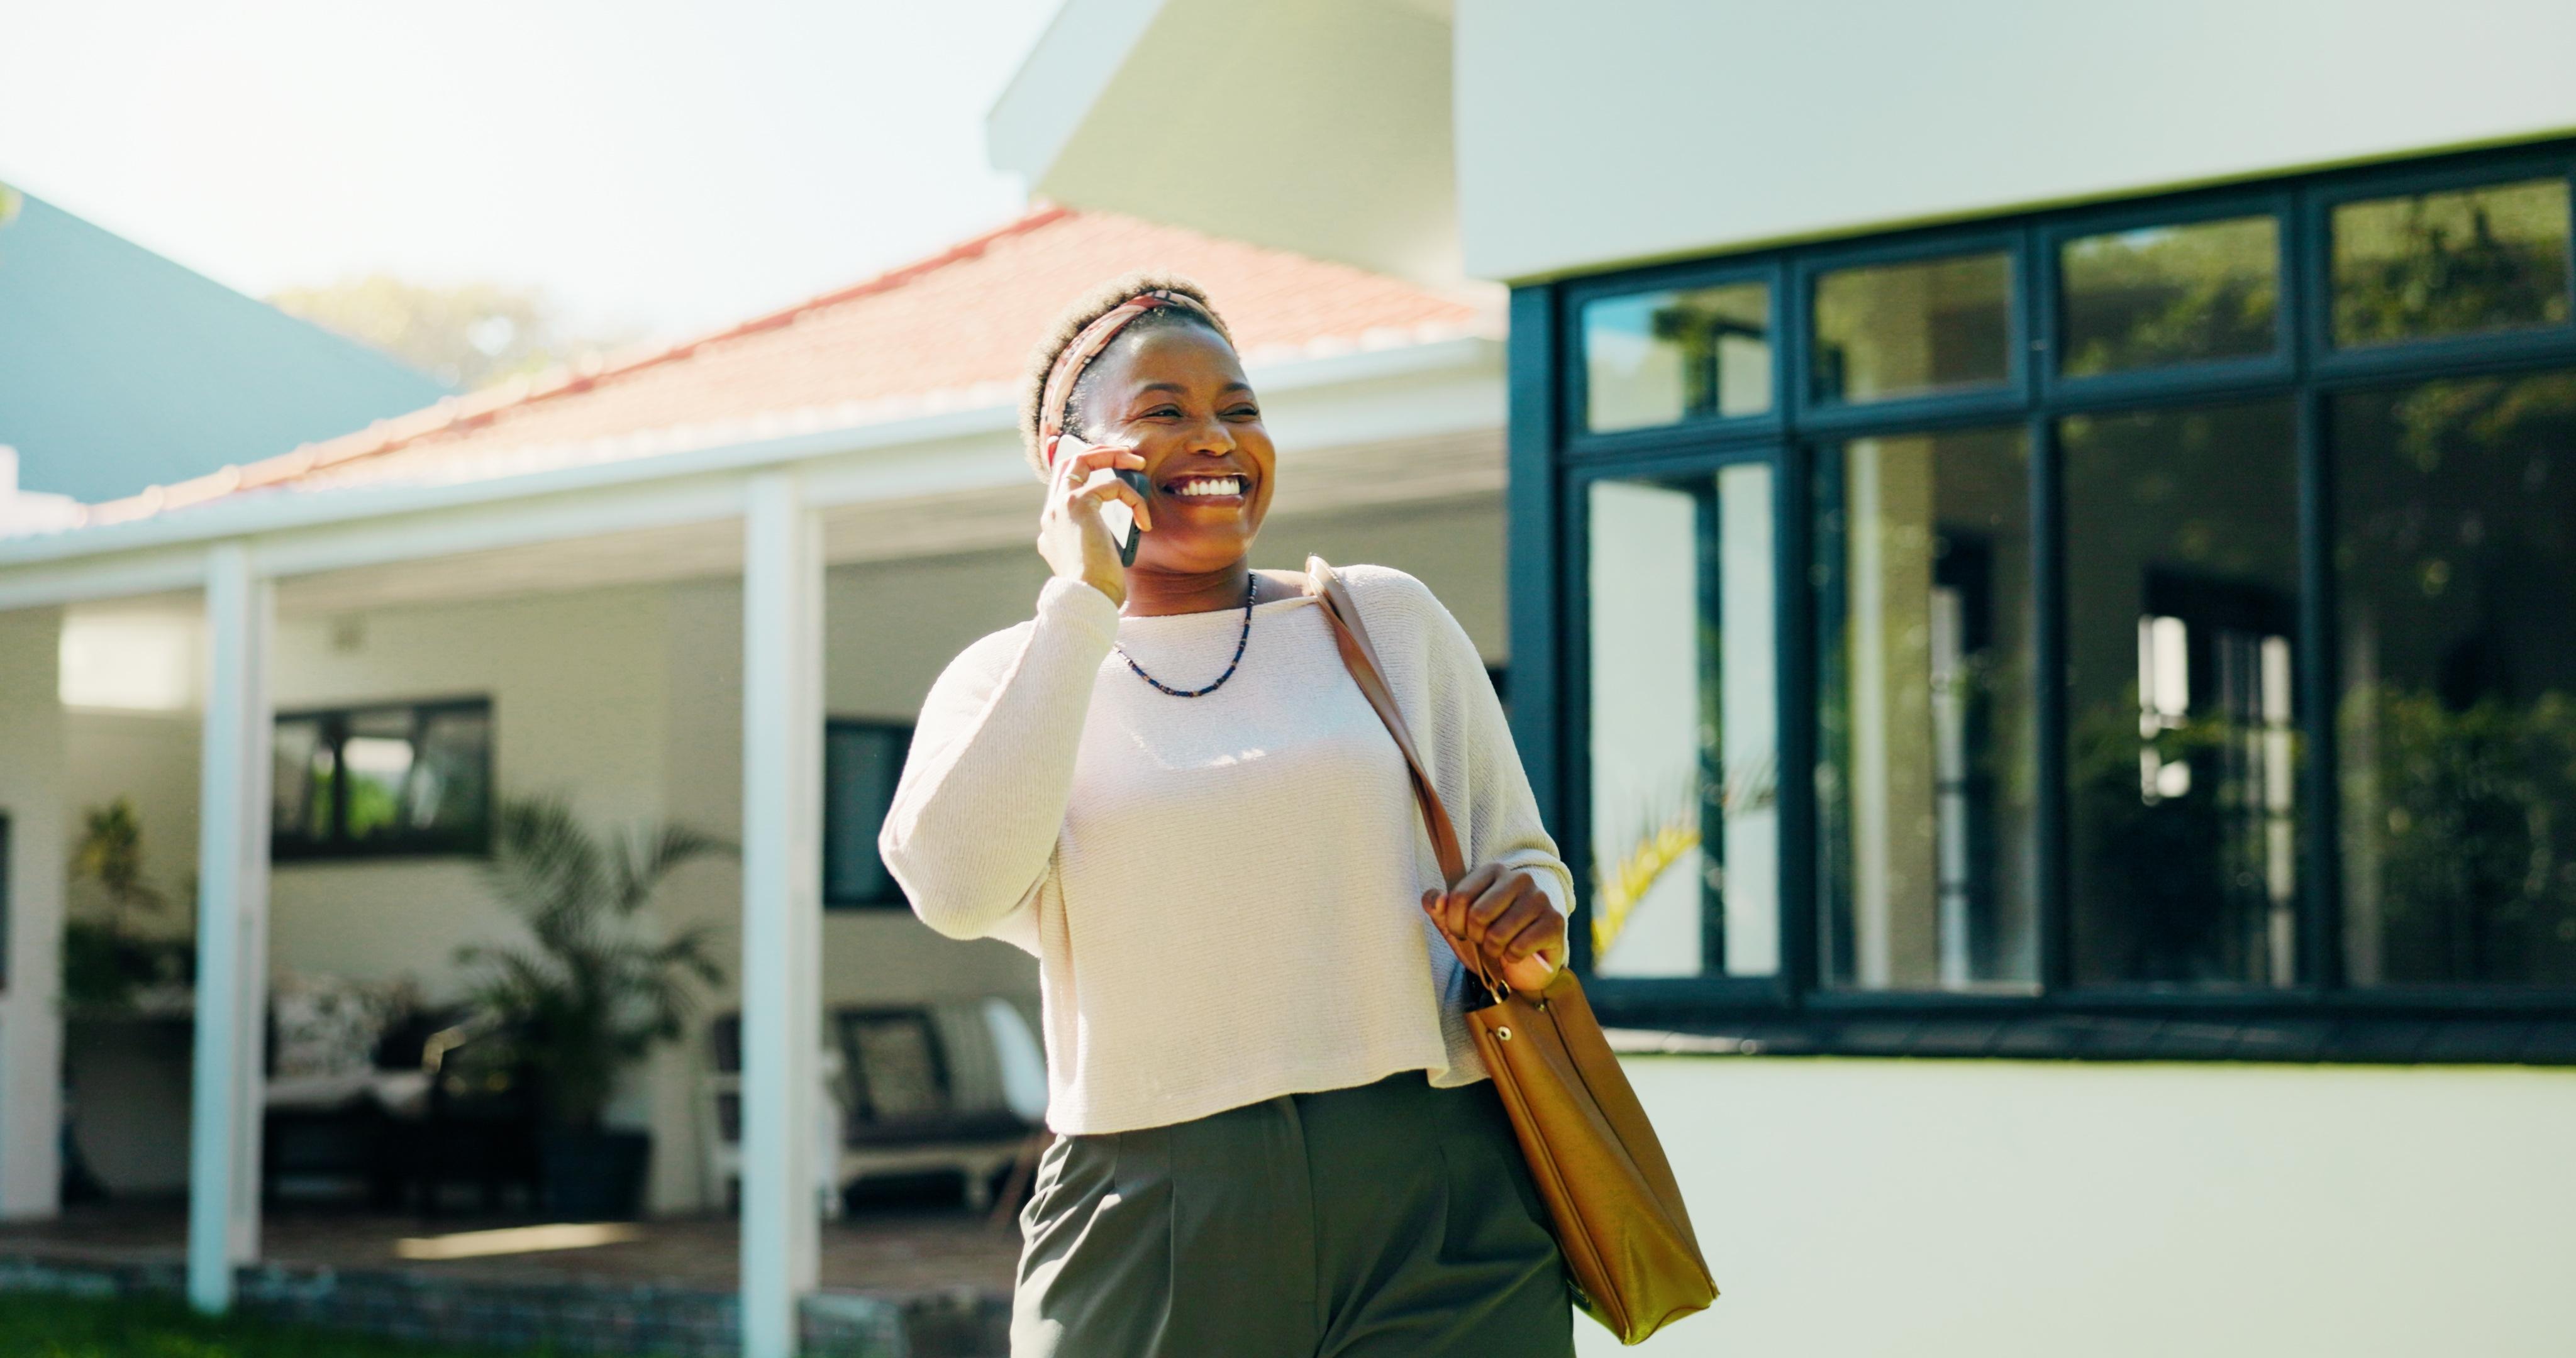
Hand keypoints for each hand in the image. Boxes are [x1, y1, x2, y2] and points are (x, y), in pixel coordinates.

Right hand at [1037, 434, 1149, 606]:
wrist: (1087, 599)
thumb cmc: (1098, 589)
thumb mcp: (1099, 559)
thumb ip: (1101, 538)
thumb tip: (1121, 525)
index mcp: (1053, 528)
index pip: (1062, 487)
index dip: (1083, 471)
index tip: (1110, 466)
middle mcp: (1051, 514)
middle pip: (1066, 464)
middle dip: (1096, 453)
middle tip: (1124, 455)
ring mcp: (1060, 507)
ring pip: (1081, 460)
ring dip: (1112, 456)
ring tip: (1138, 464)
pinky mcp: (1077, 505)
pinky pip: (1110, 485)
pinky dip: (1133, 498)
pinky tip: (1144, 521)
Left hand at [1422, 863, 1565, 998]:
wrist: (1525, 962)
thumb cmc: (1489, 937)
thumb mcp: (1457, 924)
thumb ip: (1439, 908)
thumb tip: (1436, 900)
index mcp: (1493, 871)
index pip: (1459, 897)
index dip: (1455, 924)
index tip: (1464, 931)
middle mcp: (1519, 878)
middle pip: (1478, 915)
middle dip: (1476, 938)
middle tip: (1484, 941)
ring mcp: (1539, 898)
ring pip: (1498, 934)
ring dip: (1494, 950)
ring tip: (1500, 947)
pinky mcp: (1554, 922)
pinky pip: (1518, 947)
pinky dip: (1512, 958)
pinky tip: (1518, 953)